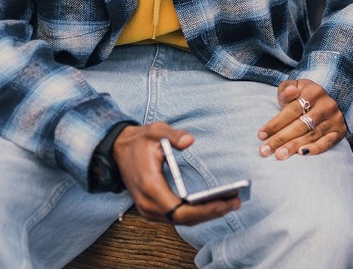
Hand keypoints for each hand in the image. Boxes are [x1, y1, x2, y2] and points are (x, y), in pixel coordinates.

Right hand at [113, 122, 239, 225]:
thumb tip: (190, 140)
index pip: (180, 210)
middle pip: (184, 219)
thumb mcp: (155, 131)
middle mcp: (148, 205)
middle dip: (211, 213)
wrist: (118, 150)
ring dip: (205, 215)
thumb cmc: (138, 141)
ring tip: (230, 204)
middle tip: (235, 203)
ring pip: (181, 221)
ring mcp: (149, 210)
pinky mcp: (152, 209)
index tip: (224, 203)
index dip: (204, 210)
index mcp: (150, 187)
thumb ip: (173, 135)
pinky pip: (176, 217)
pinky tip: (213, 206)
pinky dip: (196, 214)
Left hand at [257, 79, 345, 159]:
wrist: (323, 101)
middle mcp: (327, 104)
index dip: (276, 123)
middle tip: (266, 150)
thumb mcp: (293, 87)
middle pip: (301, 124)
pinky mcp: (340, 130)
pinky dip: (316, 149)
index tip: (261, 135)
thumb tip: (291, 91)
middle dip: (281, 138)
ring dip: (294, 146)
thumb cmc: (301, 96)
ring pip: (312, 135)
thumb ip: (286, 90)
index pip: (292, 110)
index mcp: (314, 91)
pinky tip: (303, 154)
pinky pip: (328, 142)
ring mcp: (335, 118)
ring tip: (280, 155)